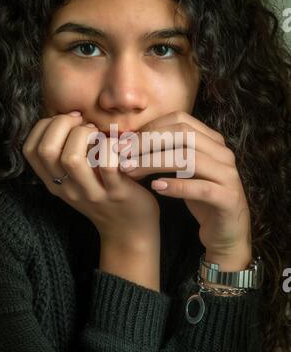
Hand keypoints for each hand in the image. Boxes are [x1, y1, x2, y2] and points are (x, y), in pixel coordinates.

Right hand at [22, 112, 160, 252]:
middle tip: (84, 124)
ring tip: (98, 134)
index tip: (68, 121)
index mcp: (54, 182)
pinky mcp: (116, 193)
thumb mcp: (77, 180)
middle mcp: (67, 189)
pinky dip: (111, 147)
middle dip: (63, 124)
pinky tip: (117, 145)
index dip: (44, 126)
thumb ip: (67, 156)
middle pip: (47, 150)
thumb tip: (69, 117)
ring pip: (72, 158)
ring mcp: (90, 193)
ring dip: (85, 135)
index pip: (30, 150)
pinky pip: (108, 165)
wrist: (129, 232)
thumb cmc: (105, 195)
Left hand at [115, 111, 251, 269]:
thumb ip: (167, 153)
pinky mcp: (229, 199)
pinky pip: (201, 188)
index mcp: (213, 141)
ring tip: (131, 171)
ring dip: (154, 163)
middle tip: (123, 155)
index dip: (150, 128)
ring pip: (189, 159)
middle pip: (183, 134)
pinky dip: (176, 186)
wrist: (226, 232)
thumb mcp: (184, 171)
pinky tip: (156, 187)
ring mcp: (228, 175)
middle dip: (148, 142)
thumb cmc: (200, 198)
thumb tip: (129, 143)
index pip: (180, 120)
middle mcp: (223, 153)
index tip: (126, 143)